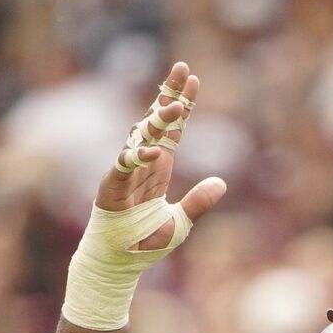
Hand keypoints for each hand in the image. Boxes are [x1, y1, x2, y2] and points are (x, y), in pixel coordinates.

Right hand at [61, 60, 227, 330]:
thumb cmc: (145, 244)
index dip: (183, 104)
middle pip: (157, 121)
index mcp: (159, 167)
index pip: (172, 129)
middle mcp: (142, 164)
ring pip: (141, 138)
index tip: (193, 79)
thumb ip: (199, 202)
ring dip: (156, 121)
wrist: (119, 265)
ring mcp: (125, 173)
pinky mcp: (111, 187)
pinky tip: (154, 151)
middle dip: (169, 94)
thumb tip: (222, 183)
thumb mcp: (182, 222)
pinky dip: (138, 158)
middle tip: (182, 68)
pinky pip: (124, 167)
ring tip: (174, 105)